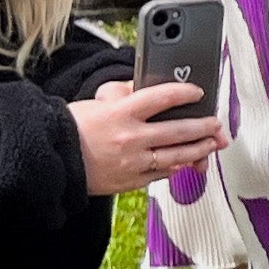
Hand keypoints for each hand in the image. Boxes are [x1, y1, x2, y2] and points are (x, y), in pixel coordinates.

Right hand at [71, 77, 224, 196]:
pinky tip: (186, 161)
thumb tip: (147, 88)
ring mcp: (133, 161)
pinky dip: (176, 166)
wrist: (53, 160)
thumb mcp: (97, 104)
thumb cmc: (71, 130)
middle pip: (179, 130)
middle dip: (203, 126)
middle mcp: (131, 138)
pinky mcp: (132, 180)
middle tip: (215, 123)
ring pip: (177, 155)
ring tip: (211, 144)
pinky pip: (162, 173)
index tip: (197, 92)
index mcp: (121, 113)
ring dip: (199, 149)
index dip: (185, 93)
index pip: (163, 97)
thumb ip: (126, 96)